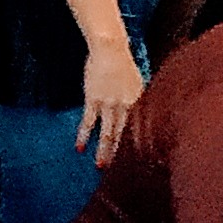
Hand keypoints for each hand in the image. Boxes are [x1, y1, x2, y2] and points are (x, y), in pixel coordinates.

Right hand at [77, 36, 145, 163]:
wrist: (110, 49)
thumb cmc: (124, 66)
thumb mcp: (139, 84)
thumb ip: (140, 102)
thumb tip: (144, 116)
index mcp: (141, 102)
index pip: (143, 129)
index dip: (141, 146)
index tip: (141, 162)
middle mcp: (128, 104)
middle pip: (126, 135)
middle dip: (122, 154)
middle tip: (121, 173)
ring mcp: (110, 102)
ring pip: (108, 132)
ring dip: (104, 150)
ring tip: (100, 166)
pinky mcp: (93, 98)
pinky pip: (88, 121)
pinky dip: (84, 135)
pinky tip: (79, 147)